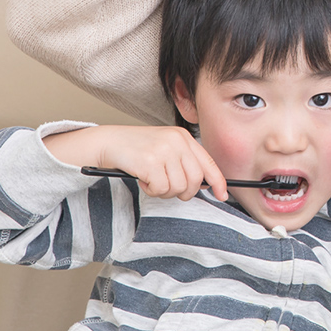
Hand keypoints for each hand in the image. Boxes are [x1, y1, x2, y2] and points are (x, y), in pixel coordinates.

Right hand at [41, 124, 229, 199]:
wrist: (108, 142)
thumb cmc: (136, 149)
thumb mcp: (165, 147)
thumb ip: (184, 161)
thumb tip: (203, 184)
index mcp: (183, 136)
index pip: (208, 163)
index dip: (218, 181)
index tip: (222, 194)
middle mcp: (176, 141)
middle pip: (194, 181)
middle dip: (183, 192)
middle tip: (167, 188)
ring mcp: (163, 150)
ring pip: (178, 188)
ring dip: (164, 191)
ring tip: (152, 180)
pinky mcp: (150, 162)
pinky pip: (160, 189)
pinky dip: (151, 190)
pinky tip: (142, 179)